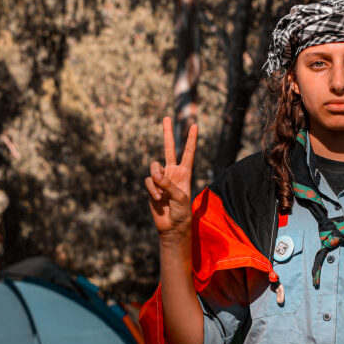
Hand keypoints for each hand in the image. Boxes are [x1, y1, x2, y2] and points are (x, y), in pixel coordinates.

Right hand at [144, 117, 197, 240]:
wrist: (172, 226)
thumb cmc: (181, 212)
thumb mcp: (179, 197)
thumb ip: (168, 183)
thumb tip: (154, 174)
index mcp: (184, 173)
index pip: (188, 152)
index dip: (191, 139)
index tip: (195, 125)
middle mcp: (172, 172)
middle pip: (169, 148)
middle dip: (168, 133)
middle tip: (166, 117)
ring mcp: (161, 178)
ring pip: (154, 167)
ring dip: (157, 180)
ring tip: (162, 194)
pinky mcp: (152, 186)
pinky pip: (149, 181)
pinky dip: (152, 189)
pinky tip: (158, 199)